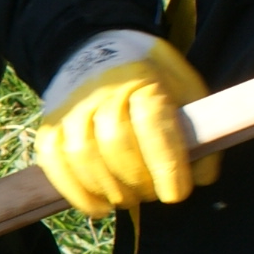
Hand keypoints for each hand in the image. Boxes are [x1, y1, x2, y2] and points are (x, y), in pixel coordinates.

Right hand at [32, 34, 213, 220]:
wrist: (97, 46)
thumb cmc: (150, 77)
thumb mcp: (183, 87)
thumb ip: (198, 129)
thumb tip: (201, 177)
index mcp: (142, 77)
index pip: (151, 121)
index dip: (165, 163)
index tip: (175, 194)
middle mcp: (102, 89)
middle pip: (115, 142)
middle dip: (138, 180)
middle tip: (153, 194)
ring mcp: (71, 107)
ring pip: (82, 155)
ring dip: (109, 189)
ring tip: (129, 199)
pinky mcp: (51, 124)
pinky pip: (53, 161)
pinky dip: (76, 192)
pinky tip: (99, 207)